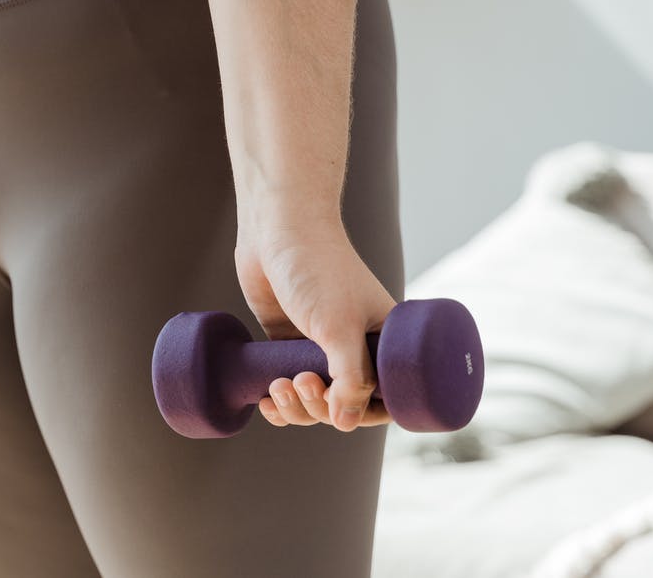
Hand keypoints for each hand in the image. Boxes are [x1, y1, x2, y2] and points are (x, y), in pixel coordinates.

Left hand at [235, 209, 395, 431]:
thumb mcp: (339, 327)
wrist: (278, 229)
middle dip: (321, 407)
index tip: (341, 411)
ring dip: (297, 407)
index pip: (387, 396)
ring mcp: (321, 346)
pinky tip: (265, 401)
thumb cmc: (318, 269)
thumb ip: (350, 378)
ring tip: (278, 388)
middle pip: (345, 404)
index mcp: (385, 341)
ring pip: (315, 399)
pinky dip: (280, 401)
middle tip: (301, 382)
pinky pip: (290, 386)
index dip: (365, 414)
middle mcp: (357, 346)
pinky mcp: (289, 342)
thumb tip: (346, 423)